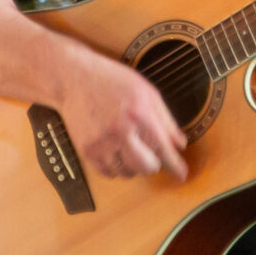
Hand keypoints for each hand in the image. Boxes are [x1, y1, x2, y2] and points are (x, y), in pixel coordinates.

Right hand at [57, 52, 189, 182]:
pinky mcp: (86, 150)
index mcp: (139, 114)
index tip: (181, 175)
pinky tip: (117, 153)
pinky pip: (108, 173)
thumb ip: (166, 120)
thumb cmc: (112, 82)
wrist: (74, 79)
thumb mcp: (147, 93)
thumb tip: (180, 144)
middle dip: (154, 164)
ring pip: (127, 173)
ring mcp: (101, 142)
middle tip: (151, 154)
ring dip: (134, 166)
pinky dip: (116, 168)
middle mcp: (120, 131)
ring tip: (131, 149)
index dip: (175, 166)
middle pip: (147, 167)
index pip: (163, 149)